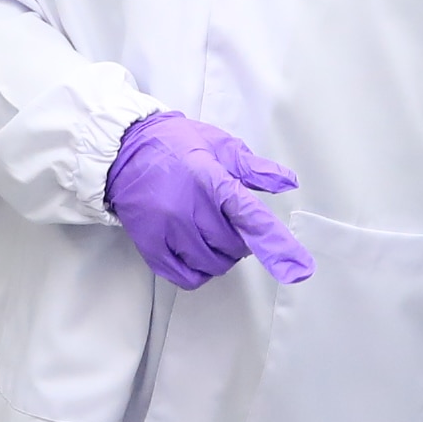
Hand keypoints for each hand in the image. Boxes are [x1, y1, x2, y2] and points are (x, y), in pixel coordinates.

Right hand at [104, 111, 315, 288]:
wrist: (124, 150)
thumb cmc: (174, 145)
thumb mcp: (218, 145)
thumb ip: (253, 168)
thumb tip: (288, 181)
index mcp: (210, 179)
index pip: (249, 216)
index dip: (275, 244)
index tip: (298, 269)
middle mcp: (188, 208)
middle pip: (234, 246)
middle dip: (240, 238)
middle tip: (227, 220)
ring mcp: (167, 230)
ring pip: (213, 264)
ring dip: (221, 255)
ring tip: (209, 233)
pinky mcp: (151, 246)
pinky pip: (187, 277)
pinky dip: (199, 271)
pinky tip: (195, 251)